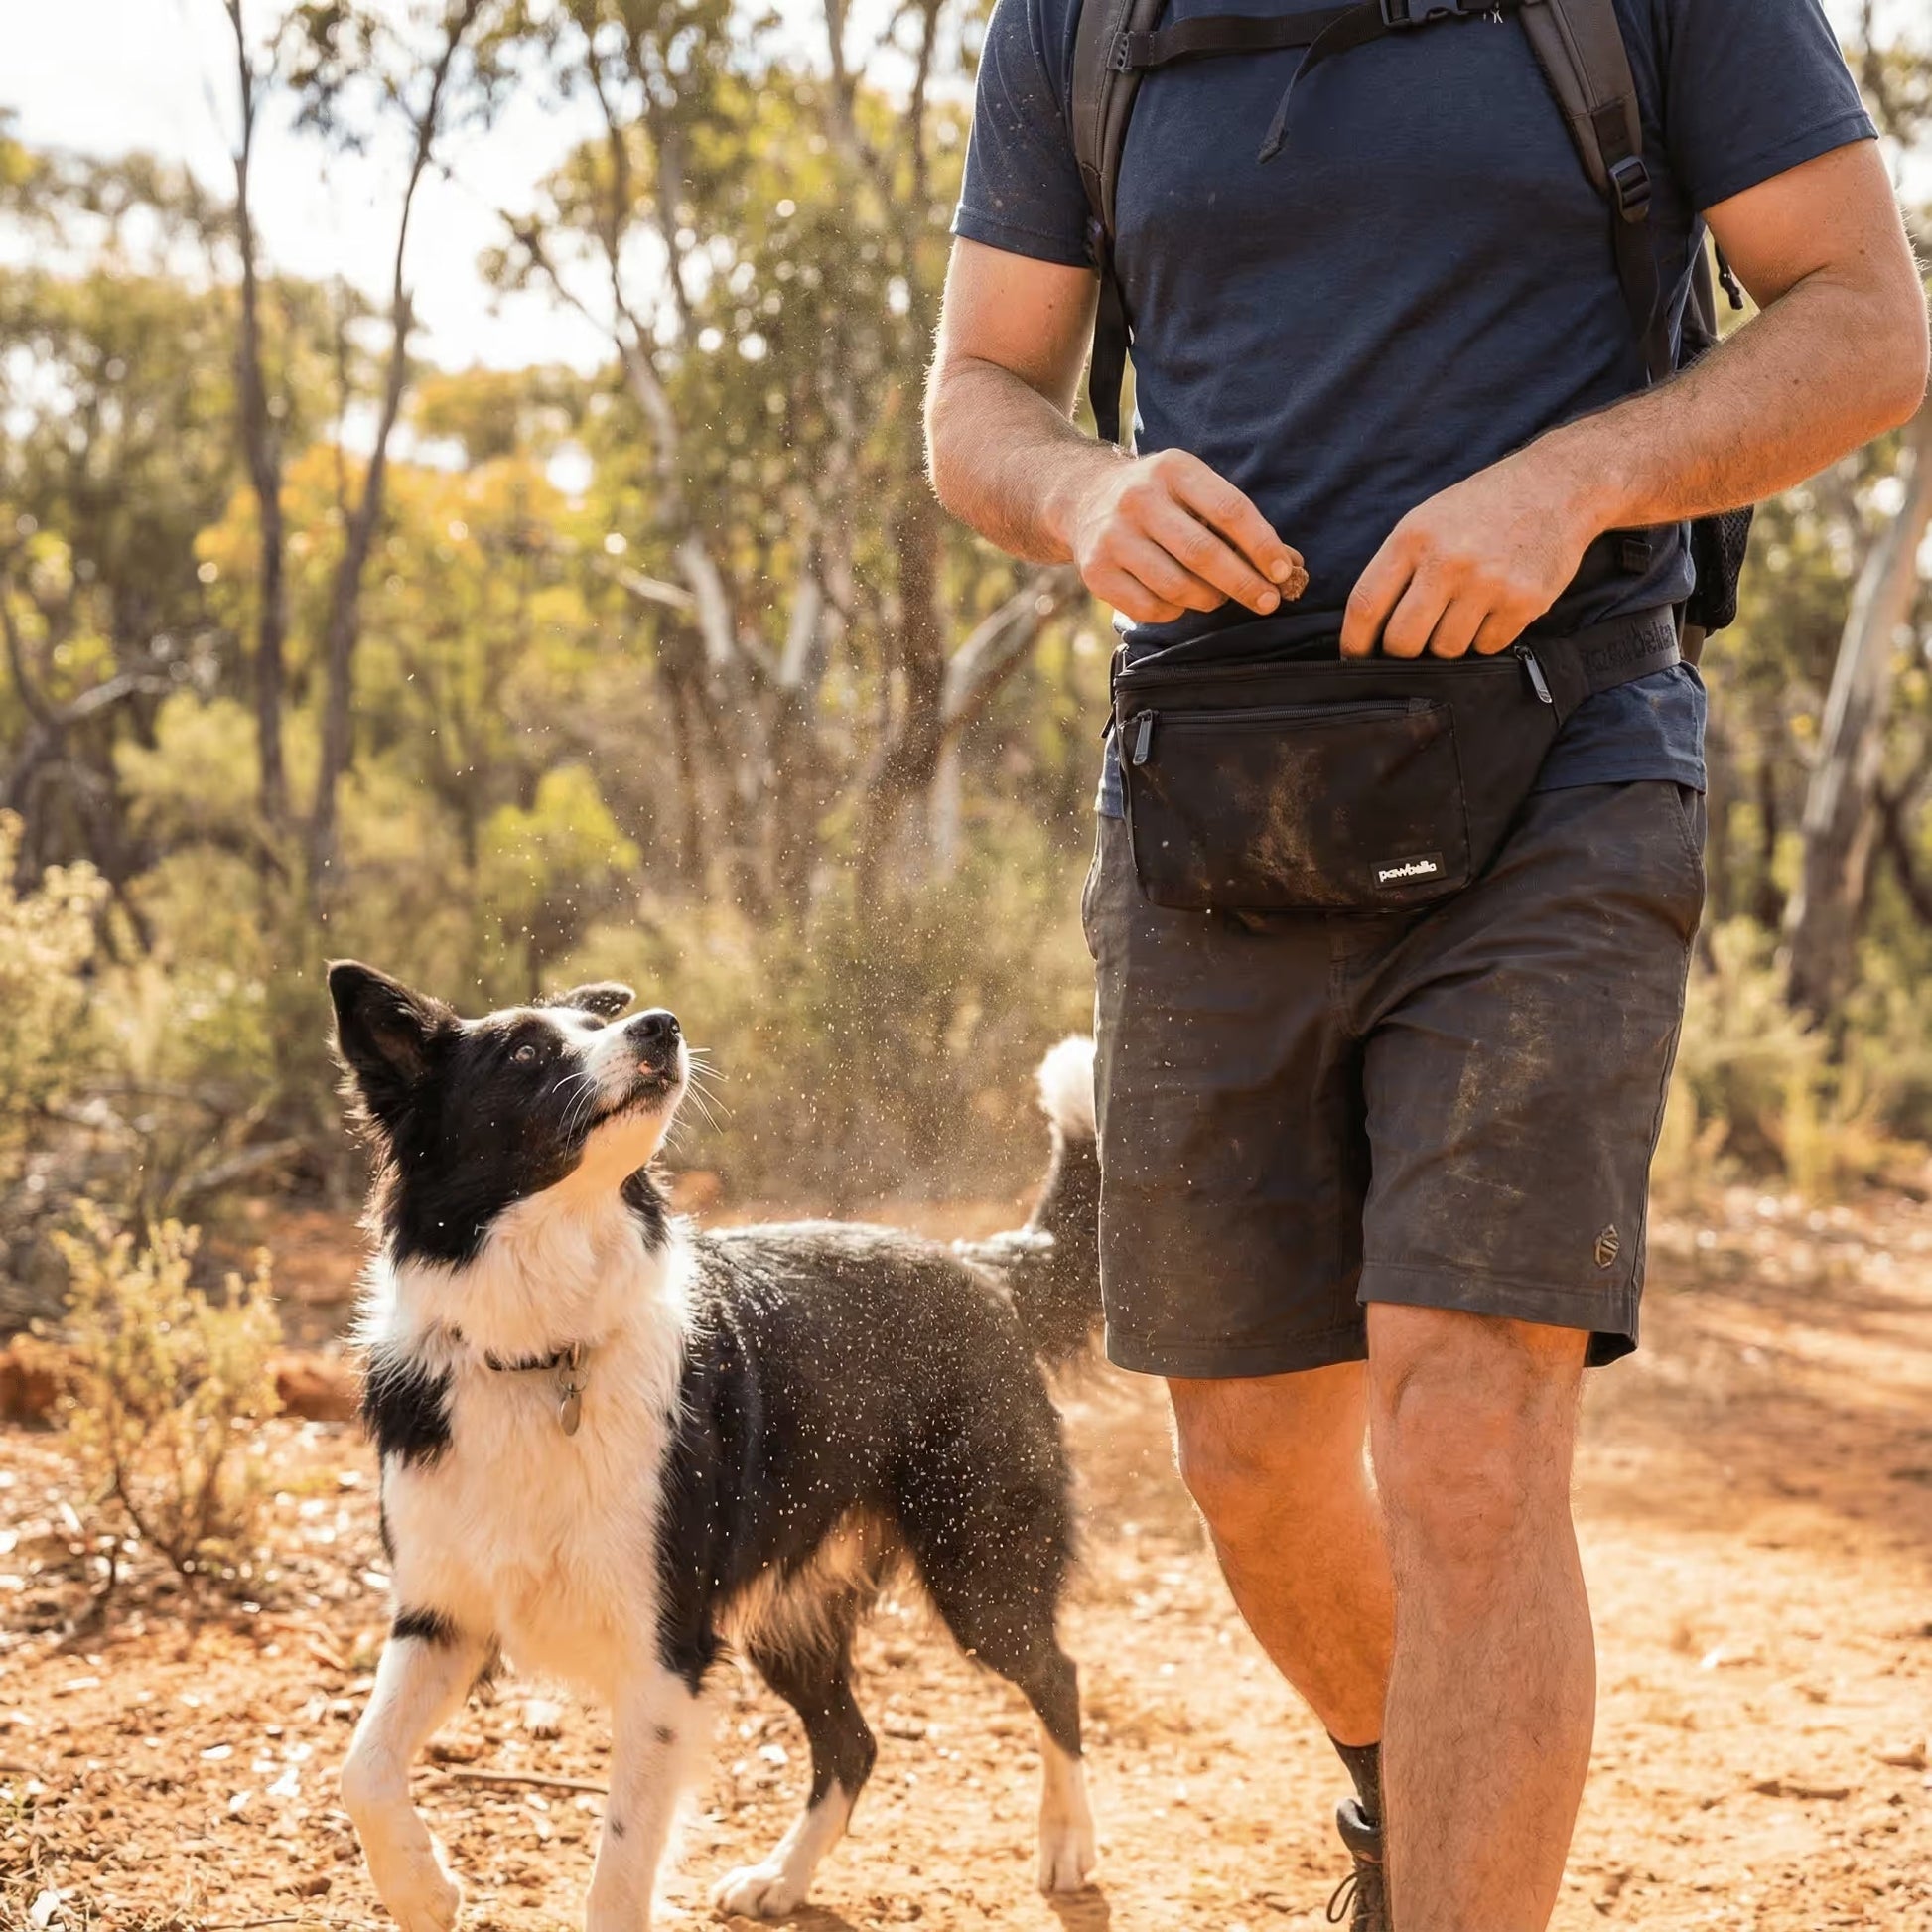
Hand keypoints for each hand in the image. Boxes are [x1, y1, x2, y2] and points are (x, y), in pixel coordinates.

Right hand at [1057, 448, 1306, 626]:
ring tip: (1218, 596)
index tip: (1283, 571)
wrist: (1082, 496)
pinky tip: (1178, 598)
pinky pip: (1150, 608)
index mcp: (1173, 469)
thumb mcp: (1193, 488)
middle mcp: (1139, 499)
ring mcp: (1113, 536)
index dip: (1262, 545)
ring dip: (1210, 600)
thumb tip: (1289, 566)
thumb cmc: (1159, 497)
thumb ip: (1235, 523)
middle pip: (1203, 553)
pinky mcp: (1095, 571)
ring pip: (1178, 586)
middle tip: (1268, 601)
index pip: (1229, 510)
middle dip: (1243, 583)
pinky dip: (1174, 611)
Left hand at [1340, 444, 1600, 659]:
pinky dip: (1486, 638)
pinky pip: (1487, 647)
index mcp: (1413, 537)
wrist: (1557, 485)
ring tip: (1463, 611)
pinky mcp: (1524, 601)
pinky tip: (1494, 607)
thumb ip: (1397, 569)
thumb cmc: (1482, 508)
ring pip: (1446, 650)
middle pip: (1402, 642)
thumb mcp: (1428, 520)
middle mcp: (1448, 560)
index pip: (1366, 605)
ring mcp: (1488, 582)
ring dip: (1449, 643)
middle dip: (1402, 653)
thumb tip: (1370, 632)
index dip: (1354, 642)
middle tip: (1413, 644)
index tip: (1354, 659)